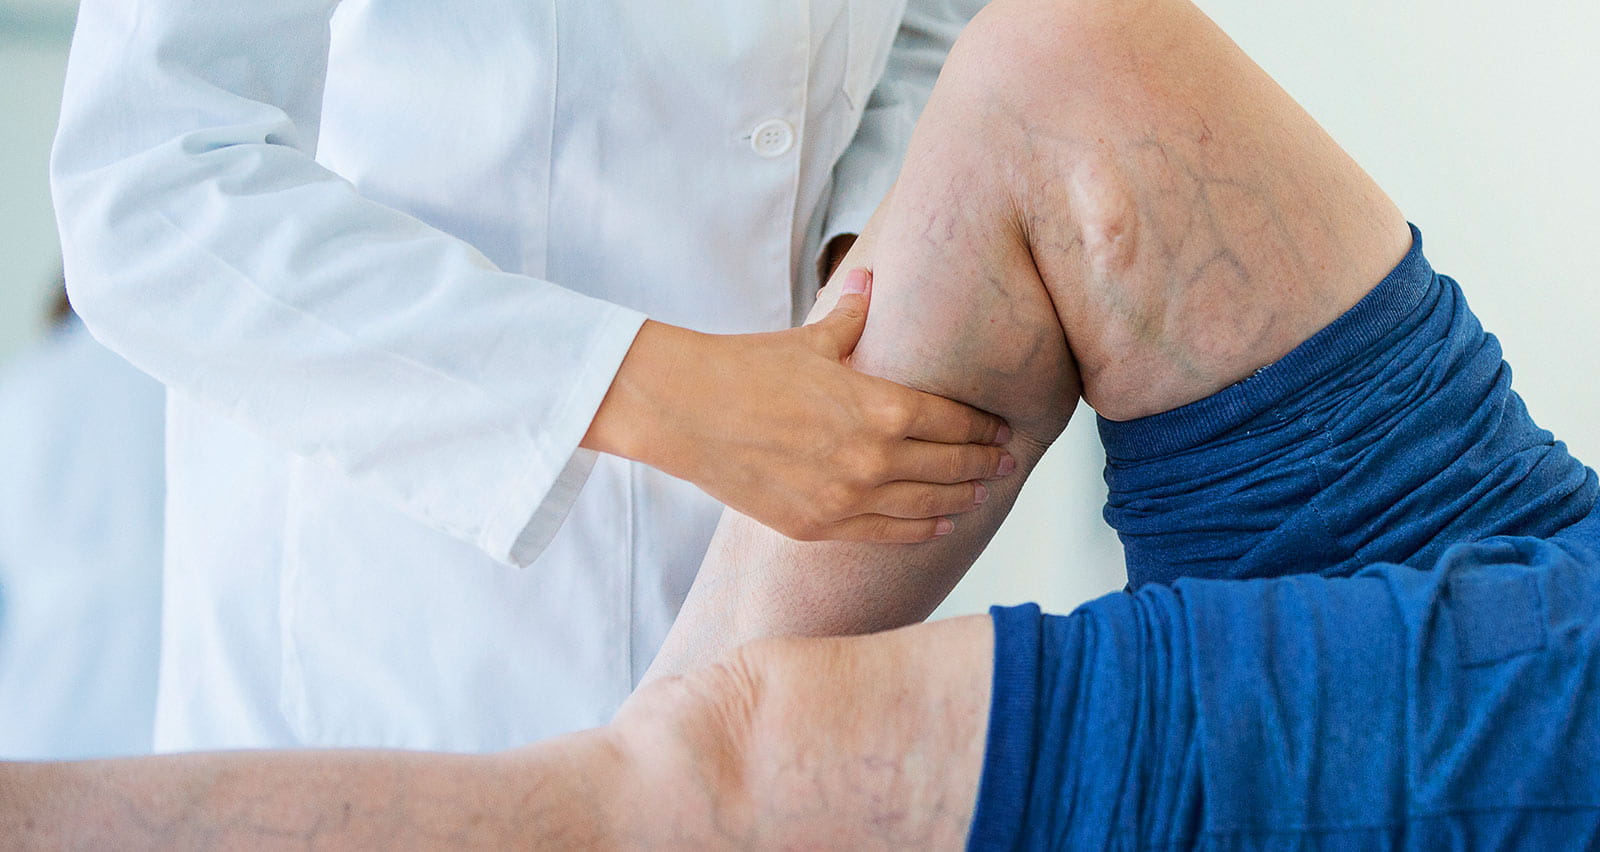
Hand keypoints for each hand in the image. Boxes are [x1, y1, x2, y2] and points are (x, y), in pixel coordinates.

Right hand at [583, 269, 1014, 542]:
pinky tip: (941, 524)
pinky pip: (887, 534)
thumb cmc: (745, 367)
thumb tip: (871, 280)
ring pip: (927, 505)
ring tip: (983, 492)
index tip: (1002, 428)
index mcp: (880, 406)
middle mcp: (874, 458)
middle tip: (1006, 461)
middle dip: (983, 463)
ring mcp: (847, 498)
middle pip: (950, 465)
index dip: (983, 427)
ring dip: (962, 498)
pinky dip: (921, 530)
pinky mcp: (818, 526)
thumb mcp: (810, 338)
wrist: (684, 411)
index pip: (954, 421)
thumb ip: (854, 318)